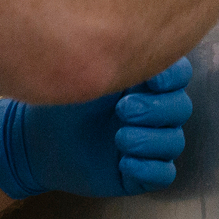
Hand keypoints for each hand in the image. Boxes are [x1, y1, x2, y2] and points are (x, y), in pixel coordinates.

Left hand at [0, 58, 192, 199]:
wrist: (37, 140)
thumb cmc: (62, 101)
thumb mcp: (83, 75)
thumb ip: (108, 59)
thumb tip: (132, 43)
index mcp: (144, 83)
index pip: (179, 75)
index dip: (173, 77)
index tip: (150, 79)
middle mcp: (152, 111)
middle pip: (181, 108)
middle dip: (156, 109)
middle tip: (122, 110)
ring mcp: (148, 143)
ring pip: (174, 142)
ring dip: (151, 140)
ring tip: (119, 138)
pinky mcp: (140, 172)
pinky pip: (164, 175)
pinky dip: (148, 169)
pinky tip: (123, 163)